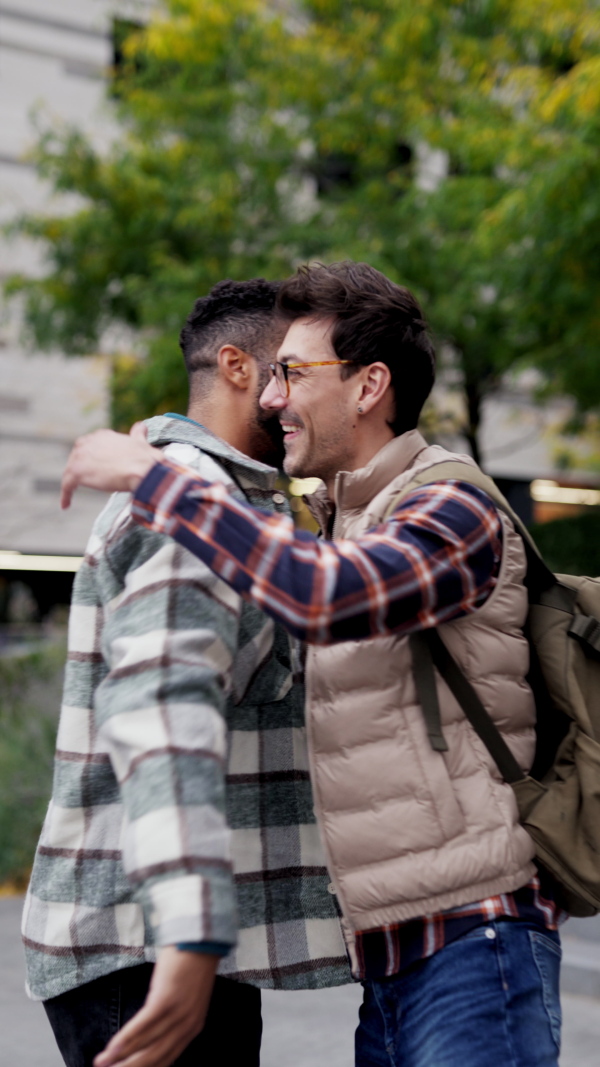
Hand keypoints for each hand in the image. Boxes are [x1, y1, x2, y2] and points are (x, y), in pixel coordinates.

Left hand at [61, 422, 159, 508]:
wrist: (143, 470)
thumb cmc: (145, 459)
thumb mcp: (140, 442)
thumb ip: (137, 434)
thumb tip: (141, 427)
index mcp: (102, 435)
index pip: (88, 446)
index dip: (90, 458)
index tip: (93, 467)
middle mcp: (88, 442)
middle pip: (76, 457)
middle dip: (78, 468)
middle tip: (84, 481)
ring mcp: (81, 456)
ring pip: (70, 471)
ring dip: (71, 482)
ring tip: (71, 494)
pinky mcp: (77, 471)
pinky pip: (67, 485)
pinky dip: (65, 495)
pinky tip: (66, 505)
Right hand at [93, 946, 218, 1066]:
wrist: (201, 938)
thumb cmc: (190, 964)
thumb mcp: (187, 998)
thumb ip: (174, 1018)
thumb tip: (152, 1033)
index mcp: (192, 1027)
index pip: (166, 1060)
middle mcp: (187, 1025)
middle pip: (155, 1058)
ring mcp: (178, 1013)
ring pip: (147, 1046)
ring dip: (121, 1059)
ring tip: (101, 1065)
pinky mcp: (167, 998)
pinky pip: (143, 1025)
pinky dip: (125, 1040)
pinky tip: (111, 1049)